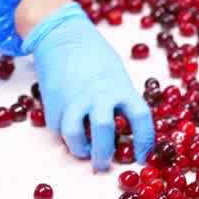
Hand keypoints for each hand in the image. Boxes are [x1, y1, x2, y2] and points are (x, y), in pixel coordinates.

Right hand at [23, 3, 154, 169]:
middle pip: (105, 133)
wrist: (62, 36)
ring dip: (81, 151)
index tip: (145, 158)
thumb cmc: (94, 55)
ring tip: (85, 153)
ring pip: (76, 136)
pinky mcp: (53, 104)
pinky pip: (59, 129)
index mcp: (121, 87)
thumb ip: (120, 100)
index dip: (145, 142)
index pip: (141, 118)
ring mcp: (74, 100)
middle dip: (105, 155)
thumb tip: (125, 130)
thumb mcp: (116, 75)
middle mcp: (99, 96)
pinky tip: (69, 131)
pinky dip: (65, 136)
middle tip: (105, 163)